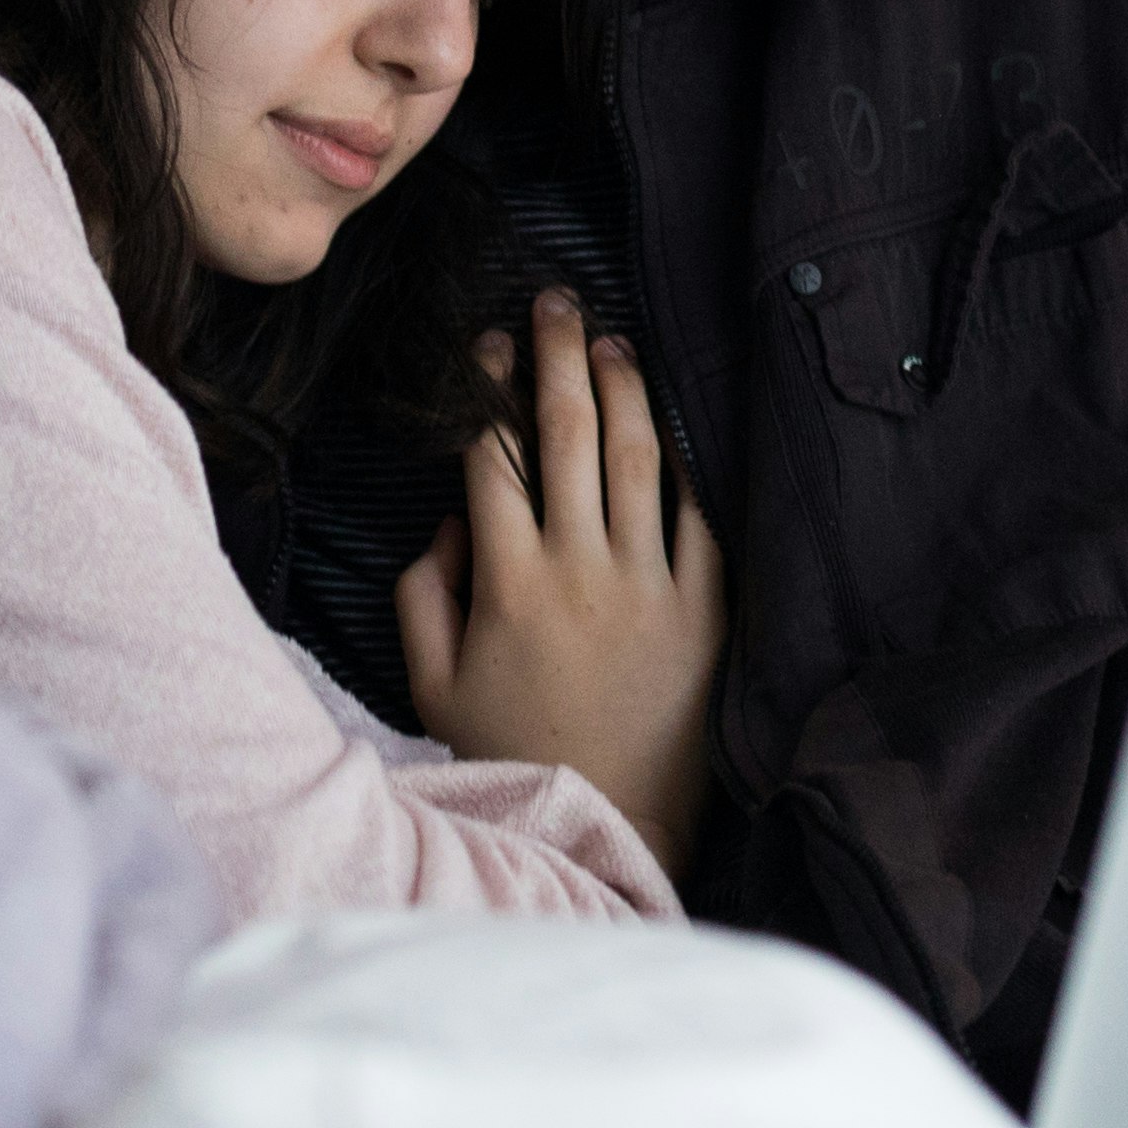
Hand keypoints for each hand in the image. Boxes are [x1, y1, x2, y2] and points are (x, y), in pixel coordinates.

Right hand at [401, 291, 719, 877]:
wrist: (611, 827)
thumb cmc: (513, 757)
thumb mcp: (431, 685)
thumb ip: (421, 596)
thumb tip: (446, 524)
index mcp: (507, 583)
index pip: (492, 457)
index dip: (487, 390)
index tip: (487, 346)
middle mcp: (580, 571)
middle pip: (569, 433)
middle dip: (557, 355)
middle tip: (556, 300)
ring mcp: (649, 588)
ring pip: (640, 459)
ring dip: (624, 388)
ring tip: (610, 341)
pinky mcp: (706, 611)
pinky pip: (699, 517)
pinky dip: (686, 464)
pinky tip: (673, 425)